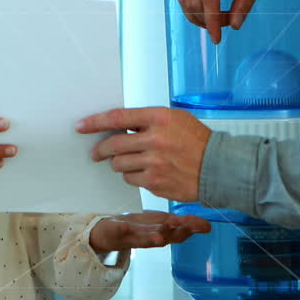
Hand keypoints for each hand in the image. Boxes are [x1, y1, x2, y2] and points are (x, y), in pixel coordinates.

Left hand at [77, 108, 210, 201]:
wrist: (218, 167)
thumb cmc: (197, 141)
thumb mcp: (175, 120)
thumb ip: (147, 122)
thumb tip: (119, 127)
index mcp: (159, 118)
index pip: (118, 117)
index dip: (95, 122)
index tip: (81, 126)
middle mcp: (155, 139)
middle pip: (113, 144)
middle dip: (100, 150)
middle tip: (96, 153)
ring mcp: (154, 163)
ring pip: (120, 164)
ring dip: (120, 164)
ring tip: (131, 162)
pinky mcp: (156, 182)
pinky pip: (131, 180)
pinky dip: (133, 177)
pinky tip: (145, 173)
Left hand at [88, 210, 211, 252]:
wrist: (110, 235)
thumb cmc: (139, 228)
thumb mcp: (163, 223)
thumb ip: (183, 224)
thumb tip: (207, 225)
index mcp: (161, 232)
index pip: (179, 232)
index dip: (192, 229)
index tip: (205, 227)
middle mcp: (149, 238)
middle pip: (163, 238)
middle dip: (173, 234)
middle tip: (184, 229)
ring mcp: (132, 237)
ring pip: (144, 239)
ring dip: (152, 238)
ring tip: (159, 236)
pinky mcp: (115, 233)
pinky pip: (118, 232)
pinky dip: (121, 229)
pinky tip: (123, 225)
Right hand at [179, 0, 273, 43]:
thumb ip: (245, 3)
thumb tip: (235, 26)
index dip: (212, 22)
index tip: (217, 38)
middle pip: (195, 1)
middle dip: (207, 20)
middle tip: (227, 24)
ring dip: (198, 16)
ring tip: (216, 20)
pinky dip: (193, 6)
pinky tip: (207, 12)